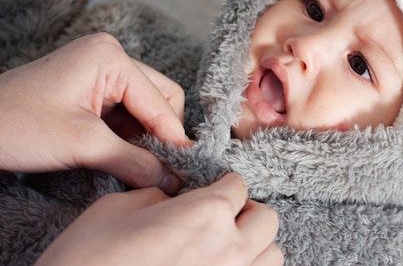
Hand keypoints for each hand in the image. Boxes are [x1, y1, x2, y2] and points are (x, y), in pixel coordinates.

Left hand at [0, 33, 189, 193]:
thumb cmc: (15, 125)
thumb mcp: (82, 145)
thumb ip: (134, 162)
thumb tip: (171, 179)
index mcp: (110, 57)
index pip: (161, 102)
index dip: (172, 139)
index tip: (182, 171)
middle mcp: (110, 56)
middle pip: (161, 98)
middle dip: (159, 133)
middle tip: (154, 166)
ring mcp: (100, 70)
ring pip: (145, 106)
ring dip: (143, 136)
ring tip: (132, 162)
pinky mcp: (91, 87)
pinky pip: (126, 110)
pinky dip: (127, 134)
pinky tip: (117, 153)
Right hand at [36, 173, 282, 265]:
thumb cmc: (87, 260)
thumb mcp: (118, 208)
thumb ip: (160, 198)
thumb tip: (176, 203)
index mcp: (207, 212)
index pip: (239, 186)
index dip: (223, 186)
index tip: (213, 192)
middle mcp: (230, 248)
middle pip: (267, 219)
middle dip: (247, 213)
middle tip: (222, 219)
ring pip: (273, 256)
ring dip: (256, 247)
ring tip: (227, 249)